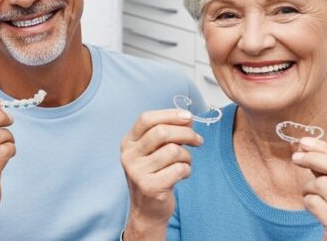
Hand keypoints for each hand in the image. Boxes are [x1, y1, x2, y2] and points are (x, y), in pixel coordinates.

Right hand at [120, 109, 202, 239]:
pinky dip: (187, 170)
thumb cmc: (154, 176)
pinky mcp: (150, 187)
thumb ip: (165, 135)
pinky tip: (182, 175)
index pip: (146, 119)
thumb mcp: (152, 152)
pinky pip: (179, 169)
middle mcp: (129, 155)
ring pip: (173, 151)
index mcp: (128, 142)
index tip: (188, 117)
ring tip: (186, 163)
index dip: (169, 115)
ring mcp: (137, 172)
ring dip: (187, 156)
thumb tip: (187, 119)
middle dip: (186, 133)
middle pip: (161, 132)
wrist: (147, 211)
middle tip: (198, 140)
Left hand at [292, 137, 326, 240]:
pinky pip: (314, 202)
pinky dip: (308, 202)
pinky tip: (315, 210)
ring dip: (309, 187)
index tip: (305, 142)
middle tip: (296, 158)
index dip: (325, 148)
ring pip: (323, 184)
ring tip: (312, 197)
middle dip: (313, 157)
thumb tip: (307, 146)